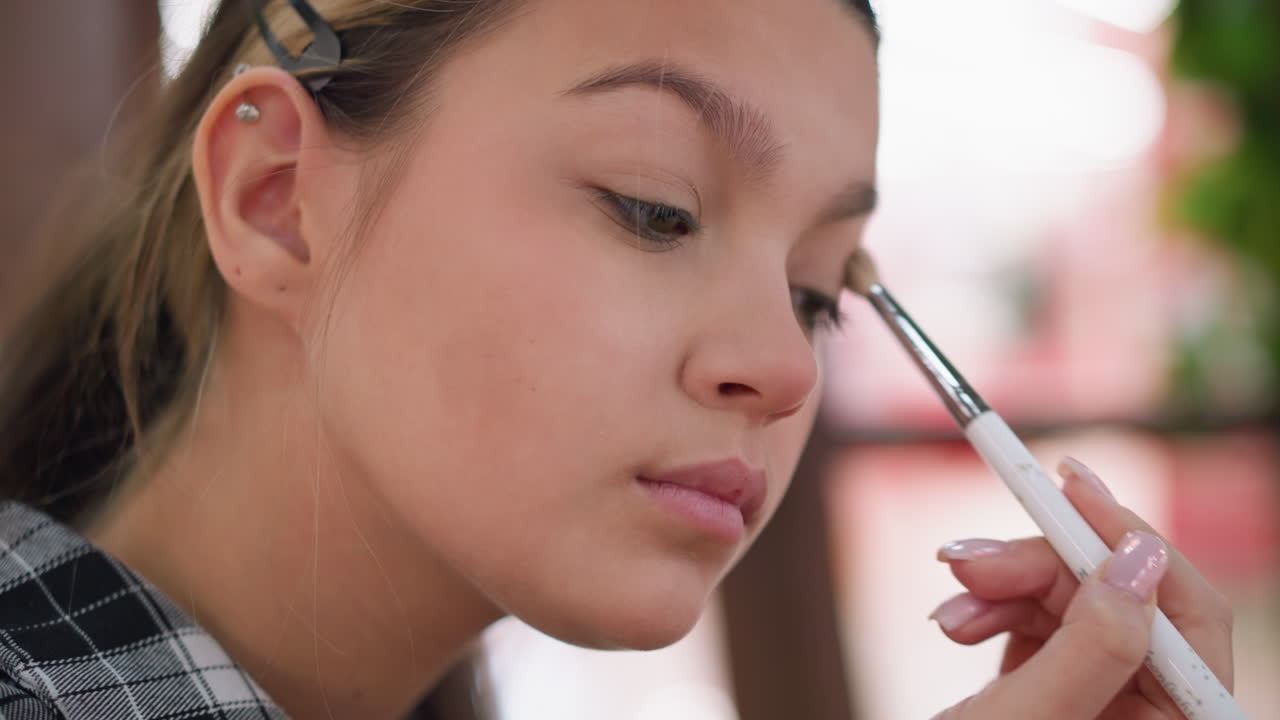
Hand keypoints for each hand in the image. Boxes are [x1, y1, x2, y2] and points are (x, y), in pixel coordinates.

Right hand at [928, 457, 1234, 719]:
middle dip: (1037, 568)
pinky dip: (991, 610)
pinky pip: (1037, 621)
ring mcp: (1100, 700)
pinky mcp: (1055, 687)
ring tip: (946, 609)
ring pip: (1070, 602)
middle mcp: (1148, 714)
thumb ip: (1092, 645)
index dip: (1131, 542)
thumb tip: (1139, 557)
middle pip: (1117, 598)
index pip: (1188, 613)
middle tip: (963, 560)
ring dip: (999, 590)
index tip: (1067, 488)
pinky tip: (953, 621)